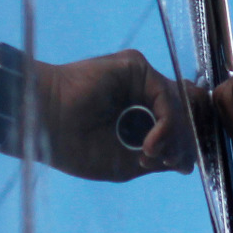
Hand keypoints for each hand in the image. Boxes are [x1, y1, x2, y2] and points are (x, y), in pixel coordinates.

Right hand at [35, 50, 192, 180]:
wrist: (44, 125)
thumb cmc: (77, 147)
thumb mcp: (126, 163)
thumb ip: (159, 158)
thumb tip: (188, 162)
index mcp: (142, 116)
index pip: (182, 125)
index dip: (186, 145)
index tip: (173, 165)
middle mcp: (145, 94)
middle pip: (187, 113)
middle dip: (184, 142)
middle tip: (167, 162)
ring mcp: (142, 80)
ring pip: (180, 105)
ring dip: (174, 136)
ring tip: (149, 154)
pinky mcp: (136, 67)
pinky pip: (167, 94)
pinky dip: (166, 123)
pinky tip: (148, 144)